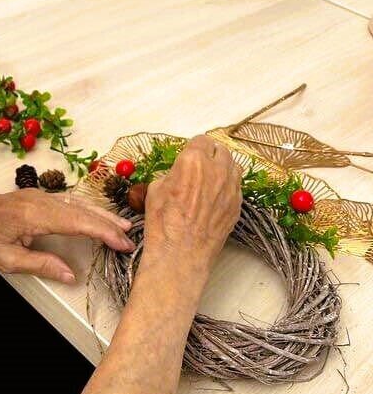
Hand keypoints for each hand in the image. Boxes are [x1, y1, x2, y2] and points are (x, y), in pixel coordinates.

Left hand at [0, 189, 134, 283]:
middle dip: (107, 223)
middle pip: (81, 209)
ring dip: (99, 214)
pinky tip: (95, 216)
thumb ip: (40, 265)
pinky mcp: (35, 196)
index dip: (103, 232)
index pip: (77, 222)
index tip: (122, 243)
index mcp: (33, 214)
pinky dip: (85, 210)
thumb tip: (72, 275)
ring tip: (121, 226)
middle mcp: (39, 199)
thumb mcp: (6, 260)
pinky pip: (67, 201)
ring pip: (76, 203)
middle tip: (130, 237)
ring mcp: (37, 195)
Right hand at [143, 135, 241, 277]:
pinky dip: (228, 185)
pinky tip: (215, 196)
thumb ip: (173, 173)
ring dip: (223, 167)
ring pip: (234, 165)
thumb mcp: (155, 189)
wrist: (181, 252)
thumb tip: (180, 173)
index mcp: (193, 161)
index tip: (190, 154)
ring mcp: (230, 188)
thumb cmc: (163, 222)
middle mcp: (216, 170)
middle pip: (221, 150)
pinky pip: (236, 186)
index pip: (201, 140)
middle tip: (201, 164)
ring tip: (211, 178)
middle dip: (211, 154)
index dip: (194, 147)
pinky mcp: (237, 204)